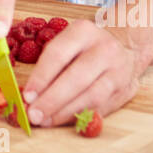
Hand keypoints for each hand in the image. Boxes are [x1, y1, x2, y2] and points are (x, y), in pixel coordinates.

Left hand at [20, 20, 141, 125]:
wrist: (126, 48)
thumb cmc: (86, 48)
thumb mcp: (68, 43)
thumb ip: (49, 64)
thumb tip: (29, 95)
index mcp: (84, 31)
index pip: (58, 54)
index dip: (40, 78)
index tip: (26, 96)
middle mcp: (104, 49)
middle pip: (76, 78)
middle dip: (52, 100)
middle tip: (34, 114)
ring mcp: (118, 70)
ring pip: (91, 96)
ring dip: (65, 112)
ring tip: (46, 121)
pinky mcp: (125, 90)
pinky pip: (101, 108)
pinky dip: (79, 117)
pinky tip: (62, 121)